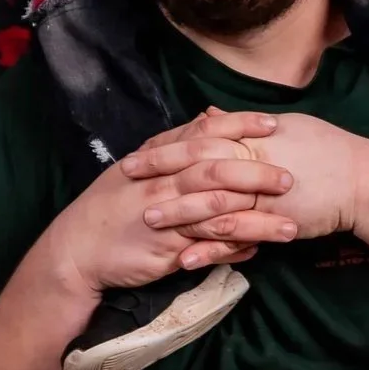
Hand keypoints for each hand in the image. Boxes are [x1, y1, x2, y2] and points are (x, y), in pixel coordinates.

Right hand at [44, 111, 298, 296]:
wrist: (77, 250)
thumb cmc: (113, 206)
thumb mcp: (140, 166)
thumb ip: (176, 143)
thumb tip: (209, 118)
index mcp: (159, 158)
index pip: (204, 134)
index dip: (239, 128)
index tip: (272, 125)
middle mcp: (163, 183)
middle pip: (215, 171)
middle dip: (256, 173)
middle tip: (290, 178)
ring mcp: (166, 218)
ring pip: (218, 214)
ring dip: (258, 221)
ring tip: (292, 226)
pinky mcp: (166, 251)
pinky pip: (207, 250)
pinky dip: (234, 250)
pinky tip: (257, 250)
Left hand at [123, 108, 364, 241]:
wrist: (360, 180)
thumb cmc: (325, 149)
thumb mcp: (285, 126)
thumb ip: (241, 125)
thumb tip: (208, 114)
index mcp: (251, 137)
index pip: (200, 138)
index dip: (167, 146)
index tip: (138, 152)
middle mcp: (252, 160)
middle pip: (197, 166)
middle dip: (160, 174)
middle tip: (126, 180)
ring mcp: (261, 192)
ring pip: (210, 202)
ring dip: (176, 213)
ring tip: (145, 221)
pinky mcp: (271, 221)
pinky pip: (233, 235)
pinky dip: (207, 247)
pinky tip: (183, 258)